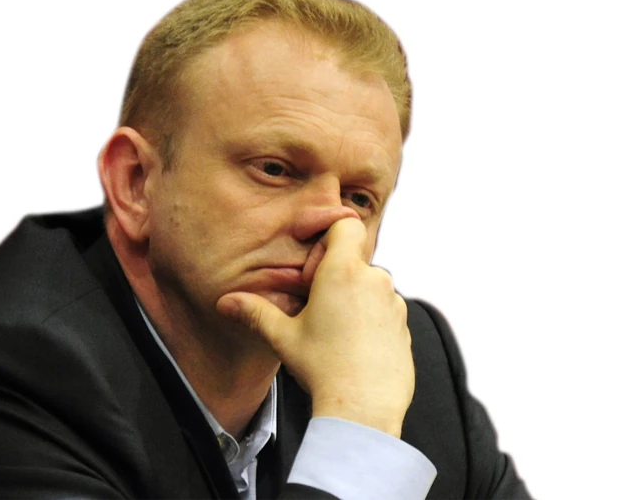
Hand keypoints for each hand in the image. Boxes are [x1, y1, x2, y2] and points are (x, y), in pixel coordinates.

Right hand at [216, 218, 413, 436]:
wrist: (362, 409)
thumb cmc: (324, 368)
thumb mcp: (283, 336)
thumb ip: (255, 311)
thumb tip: (227, 302)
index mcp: (344, 272)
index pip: (345, 223)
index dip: (327, 236)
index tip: (313, 266)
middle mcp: (375, 281)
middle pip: (354, 258)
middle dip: (334, 275)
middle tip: (315, 306)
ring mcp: (394, 304)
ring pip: (369, 286)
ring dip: (352, 298)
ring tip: (333, 331)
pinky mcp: (404, 326)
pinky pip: (384, 310)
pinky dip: (369, 320)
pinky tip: (352, 347)